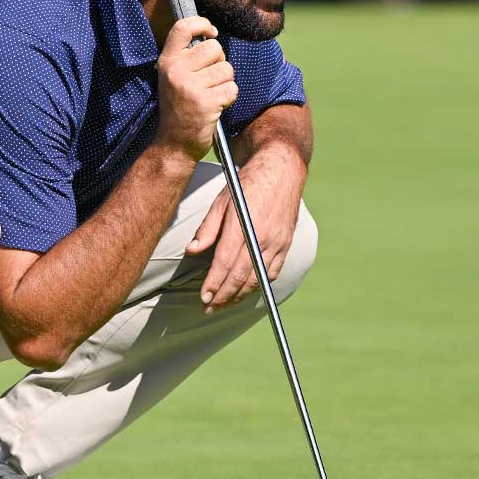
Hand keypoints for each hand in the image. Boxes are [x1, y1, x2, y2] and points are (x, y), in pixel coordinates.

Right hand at [152, 16, 236, 160]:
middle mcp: (175, 71)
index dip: (202, 24)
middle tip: (208, 80)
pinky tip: (215, 106)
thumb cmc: (178, 108)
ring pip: (226, 69)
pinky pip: (232, 88)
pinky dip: (229, 97)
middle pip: (214, 48)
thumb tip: (211, 36)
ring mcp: (189, 86)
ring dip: (225, 82)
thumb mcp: (172, 78)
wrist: (173, 144)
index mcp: (166, 62)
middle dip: (219, 63)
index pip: (183, 27)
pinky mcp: (205, 102)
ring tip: (210, 95)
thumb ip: (186, 57)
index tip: (211, 32)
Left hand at [186, 149, 305, 310]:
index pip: (225, 262)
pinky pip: (272, 272)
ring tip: (224, 304)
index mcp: (243, 225)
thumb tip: (191, 251)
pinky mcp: (287, 244)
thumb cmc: (246, 184)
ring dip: (240, 295)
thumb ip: (207, 228)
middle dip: (224, 296)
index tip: (203, 297)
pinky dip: (259, 285)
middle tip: (209, 308)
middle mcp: (263, 237)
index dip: (214, 283)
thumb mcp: (221, 200)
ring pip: (258, 278)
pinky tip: (245, 291)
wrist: (281, 170)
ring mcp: (278, 242)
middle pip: (242, 276)